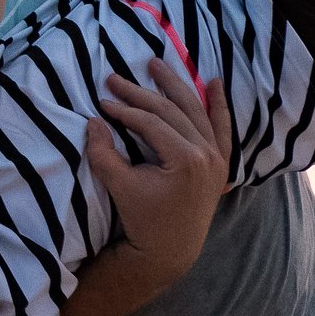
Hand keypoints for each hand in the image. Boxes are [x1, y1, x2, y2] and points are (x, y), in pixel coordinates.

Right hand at [84, 61, 231, 289]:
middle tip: (114, 78)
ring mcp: (217, 159)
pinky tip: (214, 83)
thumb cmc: (143, 219)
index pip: (150, 122)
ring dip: (176, 86)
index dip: (123, 109)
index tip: (101, 102)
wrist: (169, 250)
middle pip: (171, 111)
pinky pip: (221, 129)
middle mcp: (207, 155)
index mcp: (186, 159)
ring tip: (155, 65)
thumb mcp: (119, 186)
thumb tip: (93, 121)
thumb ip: (103, 153)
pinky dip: (219, 106)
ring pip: (196, 112)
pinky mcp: (219, 164)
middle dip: (141, 93)